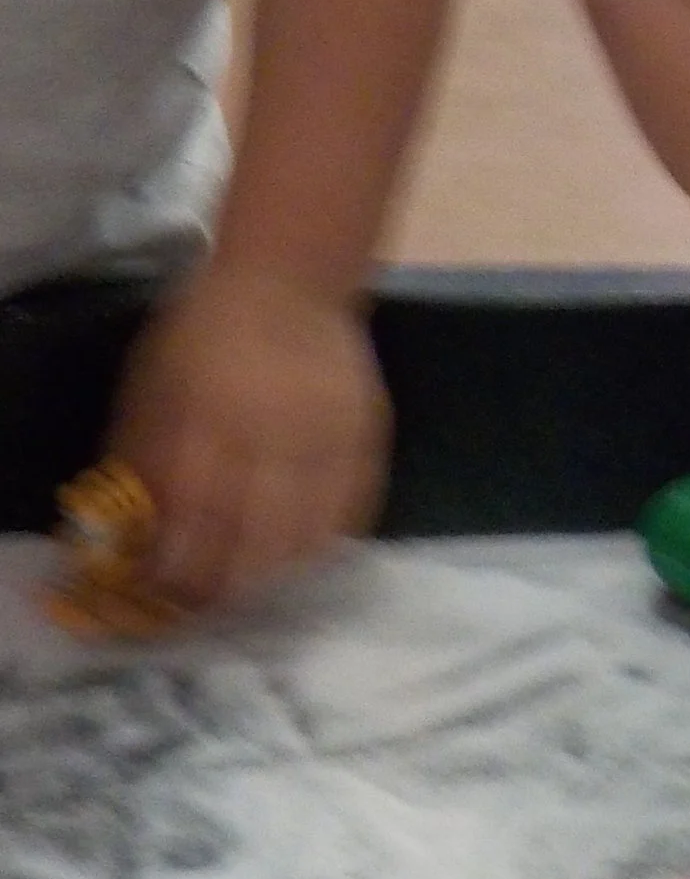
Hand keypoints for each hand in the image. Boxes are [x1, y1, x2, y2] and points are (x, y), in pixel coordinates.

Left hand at [109, 268, 389, 606]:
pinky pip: (354, 507)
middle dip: (231, 583)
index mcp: (209, 416)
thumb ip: (143, 456)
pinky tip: (307, 551)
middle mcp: (273, 432)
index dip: (183, 565)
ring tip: (257, 582)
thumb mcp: (151, 384)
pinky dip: (328, 540)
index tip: (168, 589)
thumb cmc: (203, 331)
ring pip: (309, 533)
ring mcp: (328, 437)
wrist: (290, 280)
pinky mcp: (368, 435)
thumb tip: (132, 528)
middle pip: (257, 538)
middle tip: (214, 598)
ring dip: (279, 571)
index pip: (198, 516)